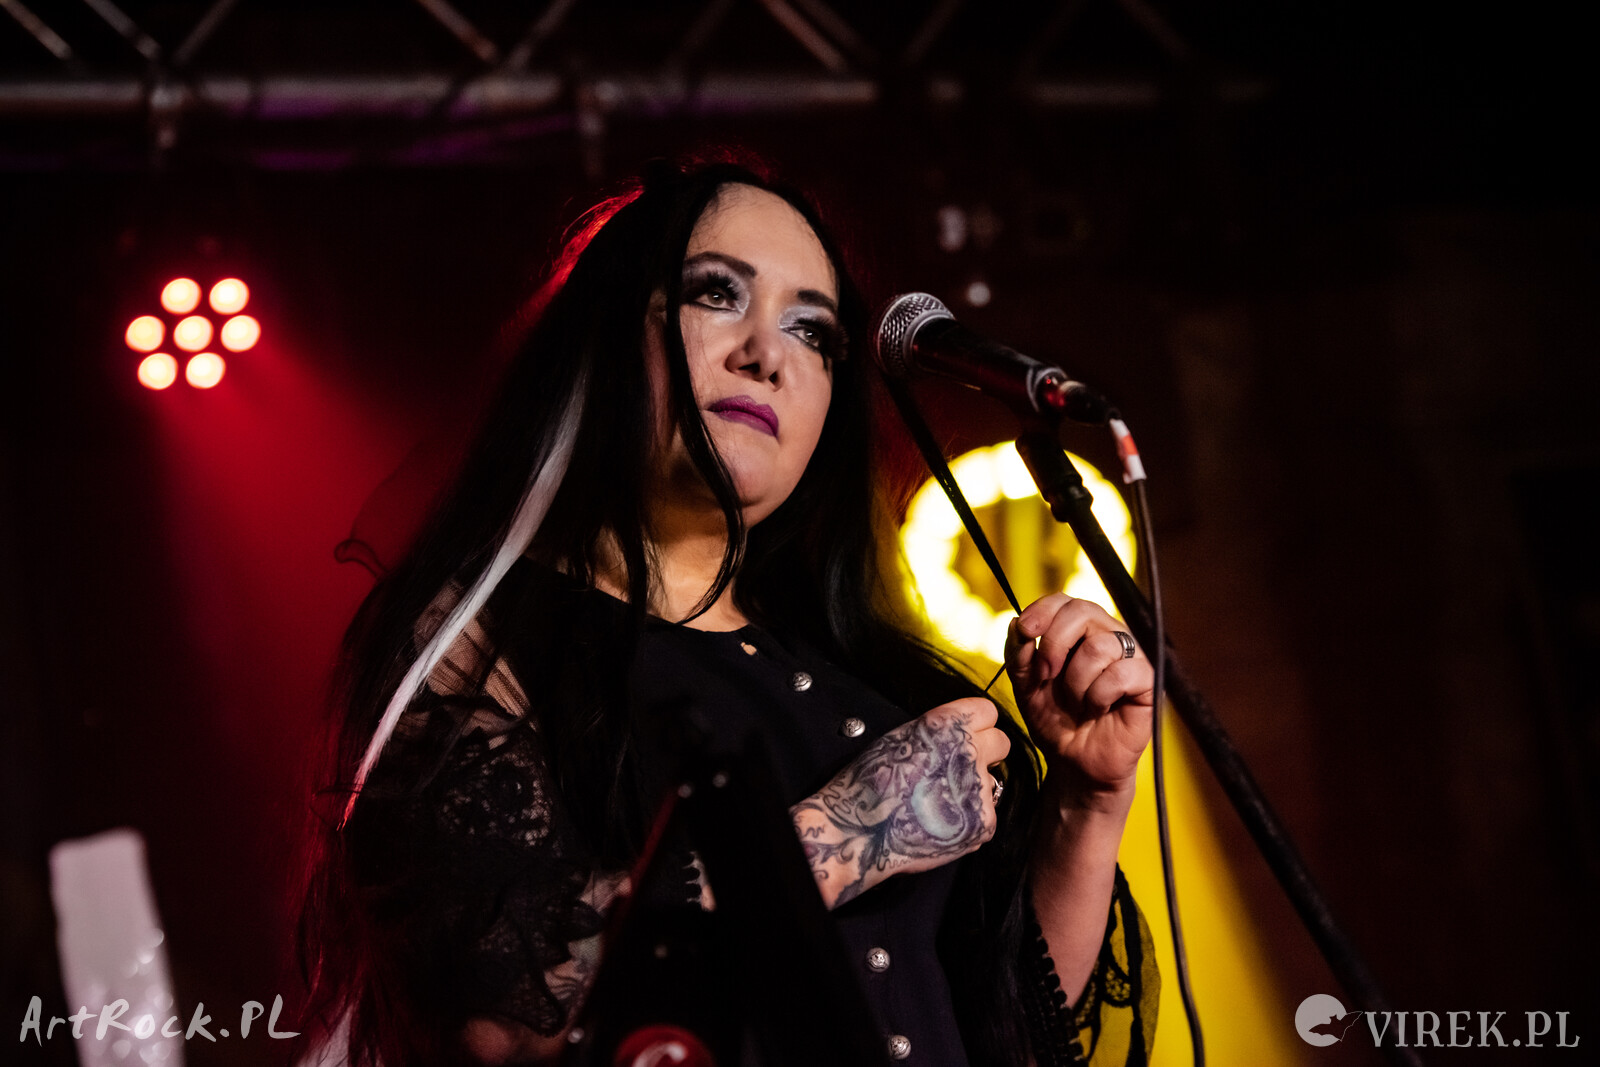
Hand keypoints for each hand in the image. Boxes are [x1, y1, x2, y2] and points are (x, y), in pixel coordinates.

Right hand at [792, 697, 1010, 907]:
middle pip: (1001, 743)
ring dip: (972, 791)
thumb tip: (958, 738)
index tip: (969, 735)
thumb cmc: (870, 782)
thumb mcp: (901, 738)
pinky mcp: (983, 822)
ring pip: (990, 783)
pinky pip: (985, 816)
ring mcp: (979, 788)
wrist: (859, 831)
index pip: (986, 710)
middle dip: (985, 753)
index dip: (976, 724)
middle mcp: (969, 750)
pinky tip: (940, 825)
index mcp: (947, 724)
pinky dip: (968, 822)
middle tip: (961, 770)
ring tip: (939, 805)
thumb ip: (937, 733)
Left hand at [1005, 594, 1152, 811]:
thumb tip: (1016, 623)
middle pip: (1083, 612)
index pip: (1064, 600)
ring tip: (1077, 702)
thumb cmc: (1055, 720)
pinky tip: (1098, 709)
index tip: (1025, 632)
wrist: (1074, 762)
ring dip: (1076, 681)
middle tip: (1046, 676)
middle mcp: (1107, 636)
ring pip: (1100, 646)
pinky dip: (1099, 695)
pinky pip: (1121, 673)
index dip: (1043, 610)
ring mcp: (1130, 657)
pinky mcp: (1147, 681)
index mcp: (1079, 632)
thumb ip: (1018, 654)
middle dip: (1055, 644)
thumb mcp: (1026, 685)